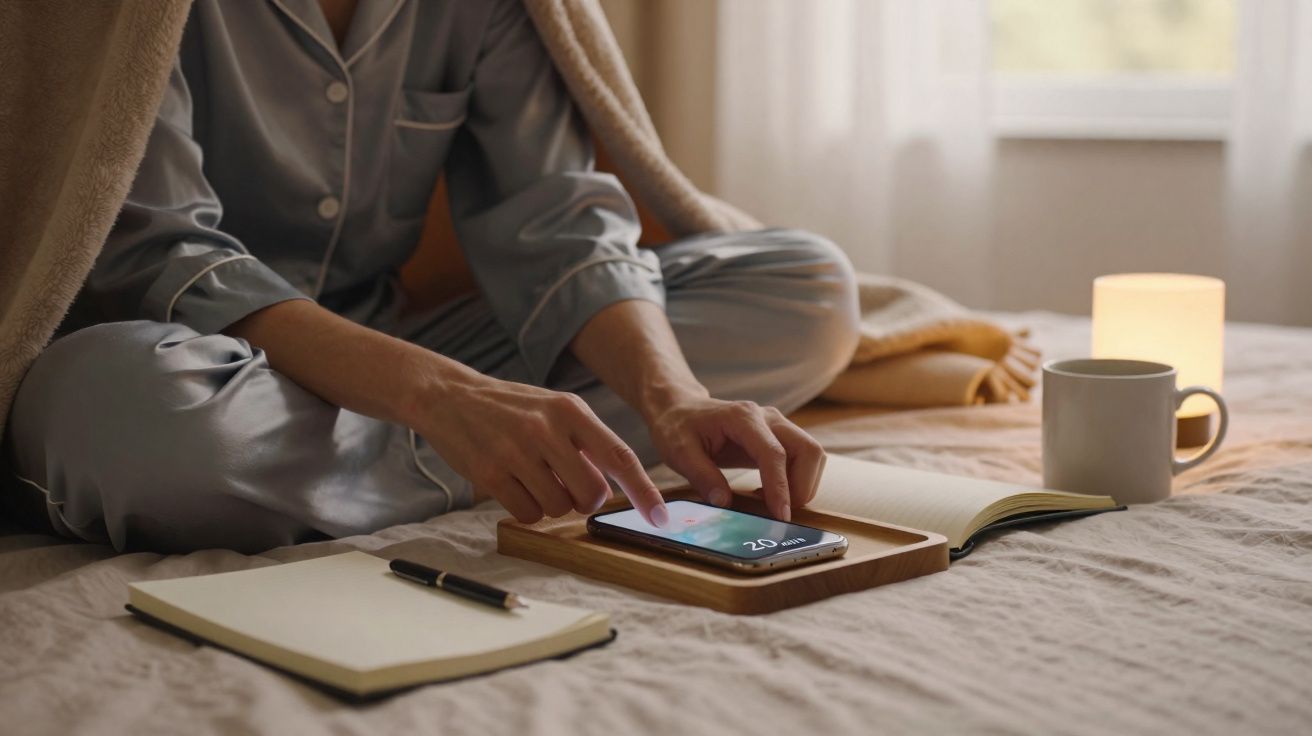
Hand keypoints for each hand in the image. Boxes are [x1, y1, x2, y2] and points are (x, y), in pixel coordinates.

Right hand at [411, 370, 667, 526]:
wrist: (449, 397)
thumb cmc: (512, 408)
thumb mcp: (554, 407)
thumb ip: (586, 441)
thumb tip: (617, 486)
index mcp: (570, 410)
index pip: (620, 457)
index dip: (644, 491)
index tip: (661, 518)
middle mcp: (546, 429)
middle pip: (591, 494)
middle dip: (586, 501)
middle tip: (568, 487)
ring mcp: (516, 452)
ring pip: (559, 507)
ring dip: (551, 503)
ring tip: (532, 476)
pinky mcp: (490, 474)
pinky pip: (528, 514)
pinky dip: (526, 508)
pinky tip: (513, 484)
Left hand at [645, 397, 825, 521]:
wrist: (681, 409)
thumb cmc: (678, 428)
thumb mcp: (679, 452)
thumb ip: (702, 476)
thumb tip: (724, 504)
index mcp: (743, 418)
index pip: (774, 453)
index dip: (781, 487)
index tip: (781, 516)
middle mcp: (768, 418)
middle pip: (808, 450)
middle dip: (802, 487)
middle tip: (778, 512)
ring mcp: (777, 425)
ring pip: (812, 455)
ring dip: (801, 485)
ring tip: (769, 502)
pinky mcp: (779, 437)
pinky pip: (803, 459)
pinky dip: (795, 481)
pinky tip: (767, 493)